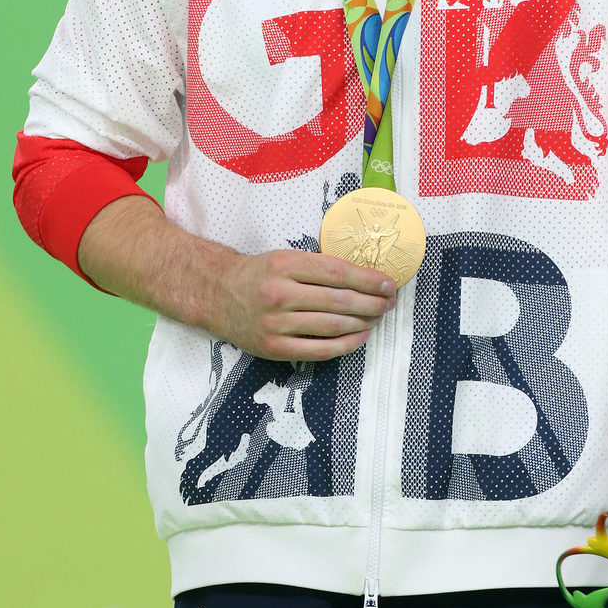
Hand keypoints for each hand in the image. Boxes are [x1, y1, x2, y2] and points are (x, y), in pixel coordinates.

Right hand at [218, 249, 395, 360]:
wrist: (217, 294)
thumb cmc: (259, 274)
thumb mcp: (285, 258)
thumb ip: (319, 266)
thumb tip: (365, 277)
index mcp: (284, 265)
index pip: (337, 273)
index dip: (368, 280)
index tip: (389, 283)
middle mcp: (279, 294)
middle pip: (339, 300)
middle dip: (372, 302)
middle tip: (389, 303)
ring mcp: (276, 323)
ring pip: (333, 325)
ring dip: (363, 322)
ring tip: (378, 318)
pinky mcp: (274, 347)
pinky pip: (319, 350)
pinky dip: (345, 345)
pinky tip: (360, 337)